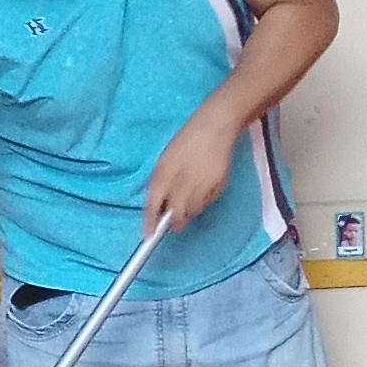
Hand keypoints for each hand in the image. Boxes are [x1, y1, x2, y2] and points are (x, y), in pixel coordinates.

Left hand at [146, 104, 237, 230]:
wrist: (214, 128)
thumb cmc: (186, 142)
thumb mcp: (165, 161)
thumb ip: (159, 184)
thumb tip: (159, 207)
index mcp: (164, 174)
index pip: (153, 205)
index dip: (150, 222)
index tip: (148, 237)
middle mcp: (182, 183)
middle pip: (176, 215)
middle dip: (174, 221)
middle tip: (174, 222)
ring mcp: (201, 186)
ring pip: (193, 212)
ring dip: (189, 210)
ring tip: (192, 195)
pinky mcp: (218, 187)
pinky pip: (207, 204)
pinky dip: (203, 202)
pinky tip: (204, 186)